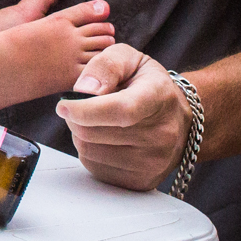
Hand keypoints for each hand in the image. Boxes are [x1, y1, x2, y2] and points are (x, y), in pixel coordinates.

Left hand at [55, 44, 191, 190]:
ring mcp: (153, 162)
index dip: (85, 110)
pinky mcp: (141, 182)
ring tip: (97, 122)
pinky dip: (89, 152)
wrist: (176, 117)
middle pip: (94, 133)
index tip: (63, 105)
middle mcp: (161, 134)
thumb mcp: (130, 59)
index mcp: (158, 98)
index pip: (121, 110)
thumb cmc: (146, 84)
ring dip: (81, 135)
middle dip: (75, 118)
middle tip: (80, 107)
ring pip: (88, 152)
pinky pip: (95, 168)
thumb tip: (83, 90)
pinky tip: (105, 140)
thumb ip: (106, 66)